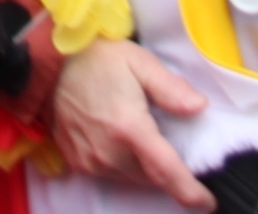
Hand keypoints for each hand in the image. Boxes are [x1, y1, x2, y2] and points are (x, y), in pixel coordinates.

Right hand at [49, 39, 212, 209]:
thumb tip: (199, 107)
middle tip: (171, 144)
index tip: (207, 202)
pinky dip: (123, 164)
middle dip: (167, 170)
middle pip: (151, 177)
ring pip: (131, 177)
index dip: (190, 191)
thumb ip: (170, 88)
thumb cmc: (97, 58)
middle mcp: (109, 152)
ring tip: (143, 137)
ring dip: (144, 167)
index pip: (167, 171)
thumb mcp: (139, 62)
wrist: (49, 62)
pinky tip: (120, 140)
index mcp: (130, 128)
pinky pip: (111, 174)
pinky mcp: (77, 162)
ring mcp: (90, 160)